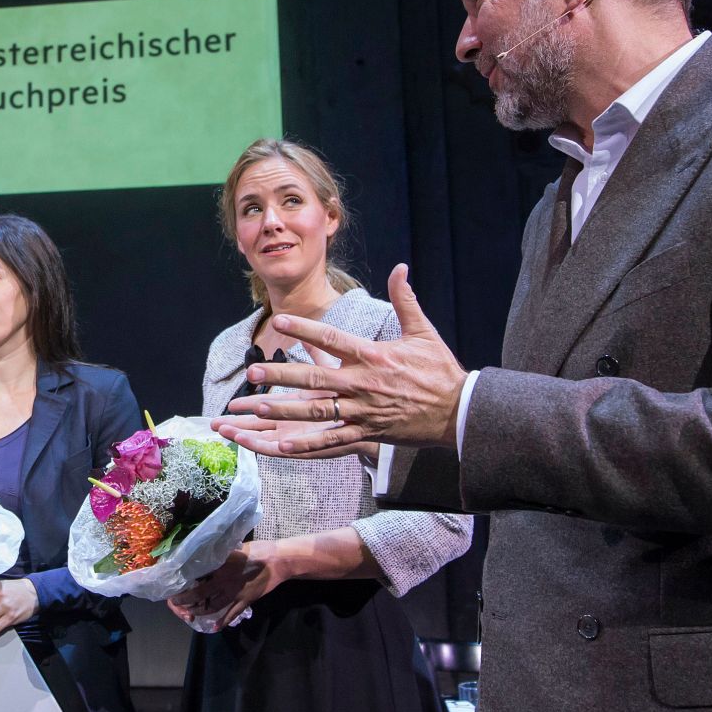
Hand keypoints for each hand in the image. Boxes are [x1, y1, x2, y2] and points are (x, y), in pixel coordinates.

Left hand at [168, 542, 279, 628]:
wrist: (278, 561)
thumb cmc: (257, 550)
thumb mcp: (234, 547)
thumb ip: (219, 554)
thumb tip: (204, 556)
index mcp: (220, 565)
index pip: (196, 574)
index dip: (184, 580)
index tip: (174, 583)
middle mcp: (224, 581)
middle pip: (200, 593)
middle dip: (186, 599)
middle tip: (176, 602)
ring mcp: (234, 593)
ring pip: (213, 606)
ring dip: (200, 611)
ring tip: (191, 613)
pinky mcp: (245, 601)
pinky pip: (231, 614)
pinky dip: (222, 622)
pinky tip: (214, 627)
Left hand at [215, 264, 465, 455]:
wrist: (459, 412)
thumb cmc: (440, 371)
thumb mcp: (423, 332)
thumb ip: (405, 300)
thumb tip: (400, 267)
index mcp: (373, 356)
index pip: (331, 338)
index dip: (303, 328)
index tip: (278, 320)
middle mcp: (364, 383)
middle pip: (315, 377)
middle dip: (281, 374)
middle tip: (252, 371)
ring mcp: (364, 410)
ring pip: (317, 410)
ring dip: (287, 409)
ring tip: (259, 405)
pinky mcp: (368, 433)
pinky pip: (333, 440)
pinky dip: (309, 443)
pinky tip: (283, 443)